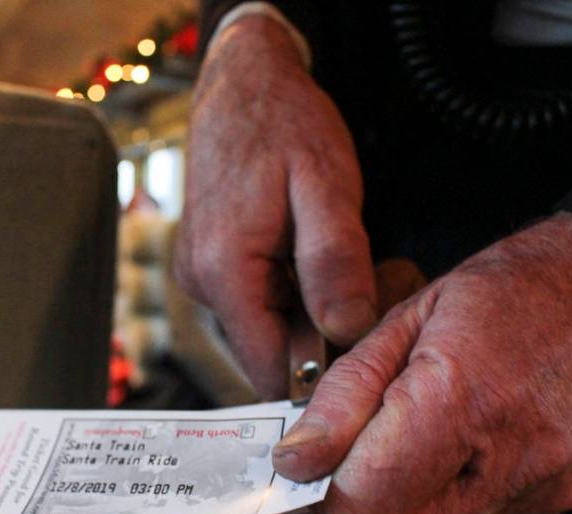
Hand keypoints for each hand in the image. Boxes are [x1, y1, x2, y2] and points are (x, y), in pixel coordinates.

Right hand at [174, 15, 376, 398]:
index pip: (271, 370)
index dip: (322, 371)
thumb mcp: (327, 187)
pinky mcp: (211, 266)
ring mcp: (201, 275)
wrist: (243, 83)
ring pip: (267, 329)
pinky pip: (258, 302)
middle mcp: (202, 282)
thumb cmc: (283, 124)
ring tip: (344, 258)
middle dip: (324, 336)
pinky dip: (294, 292)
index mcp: (224, 271)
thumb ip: (335, 261)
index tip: (366, 342)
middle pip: (270, 352)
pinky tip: (315, 254)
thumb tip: (347, 330)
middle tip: (370, 284)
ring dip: (311, 311)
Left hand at [273, 213, 571, 513]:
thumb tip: (296, 460)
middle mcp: (507, 464)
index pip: (361, 511)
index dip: (320, 493)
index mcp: (459, 403)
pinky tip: (456, 439)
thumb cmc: (516, 288)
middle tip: (349, 456)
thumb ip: (344, 394)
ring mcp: (538, 491)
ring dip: (395, 505)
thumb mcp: (409, 315)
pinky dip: (440, 494)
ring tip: (410, 433)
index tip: (312, 458)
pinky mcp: (554, 501)